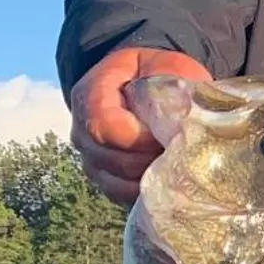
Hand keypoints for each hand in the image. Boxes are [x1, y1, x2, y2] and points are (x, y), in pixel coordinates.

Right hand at [69, 48, 211, 204]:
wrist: (147, 84)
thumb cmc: (158, 75)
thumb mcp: (167, 67)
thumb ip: (170, 89)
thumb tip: (182, 125)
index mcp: (90, 94)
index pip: (106, 126)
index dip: (141, 137)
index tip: (170, 135)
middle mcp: (82, 129)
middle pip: (111, 159)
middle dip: (150, 160)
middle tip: (181, 155)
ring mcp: (90, 158)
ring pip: (115, 183)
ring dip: (150, 179)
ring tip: (177, 166)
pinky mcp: (104, 179)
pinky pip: (120, 196)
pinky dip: (146, 192)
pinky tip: (168, 181)